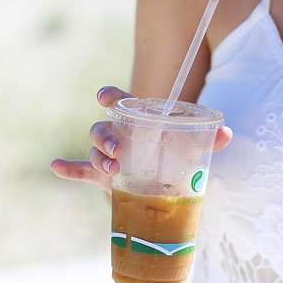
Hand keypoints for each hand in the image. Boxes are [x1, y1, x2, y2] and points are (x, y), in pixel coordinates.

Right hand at [50, 85, 232, 189]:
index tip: (103, 96)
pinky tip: (56, 165)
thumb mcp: (193, 148)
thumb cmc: (177, 157)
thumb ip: (209, 139)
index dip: (110, 96)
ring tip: (111, 167)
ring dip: (97, 156)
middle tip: (119, 150)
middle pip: (102, 129)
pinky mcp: (102, 178)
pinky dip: (68, 168)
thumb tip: (226, 134)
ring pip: (94, 151)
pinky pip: (81, 170)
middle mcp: (120, 136)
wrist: (170, 185)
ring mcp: (109, 157)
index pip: (120, 102)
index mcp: (138, 122)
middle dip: (106, 137)